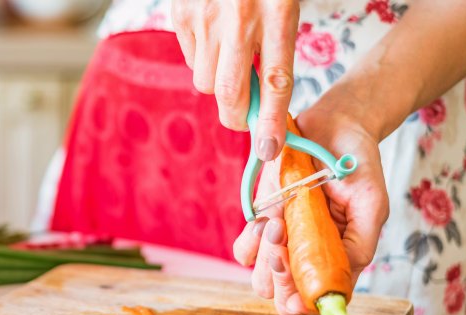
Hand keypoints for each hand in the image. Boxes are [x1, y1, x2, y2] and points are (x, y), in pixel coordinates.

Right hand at [172, 0, 298, 160]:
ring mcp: (203, 18)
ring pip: (204, 82)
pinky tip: (214, 36)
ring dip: (219, 82)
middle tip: (245, 116)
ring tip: (231, 56)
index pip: (276, 82)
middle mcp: (238, 19)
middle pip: (228, 94)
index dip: (271, 123)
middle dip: (236, 116)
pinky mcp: (180, 14)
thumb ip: (277, 50)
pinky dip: (202, 58)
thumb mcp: (285, 4)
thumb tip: (264, 103)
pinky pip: (189, 59)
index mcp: (278, 13)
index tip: (269, 150)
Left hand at [232, 99, 389, 314]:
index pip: (317, 299)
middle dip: (280, 276)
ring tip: (279, 221)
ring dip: (265, 256)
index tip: (295, 282)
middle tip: (284, 240)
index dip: (303, 302)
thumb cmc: (356, 163)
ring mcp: (283, 242)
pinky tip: (265, 217)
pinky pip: (244, 250)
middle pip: (283, 296)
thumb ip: (361, 243)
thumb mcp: (371, 202)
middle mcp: (308, 256)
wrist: (332, 125)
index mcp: (338, 258)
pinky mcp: (262, 222)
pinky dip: (250, 239)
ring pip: (261, 278)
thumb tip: (342, 280)